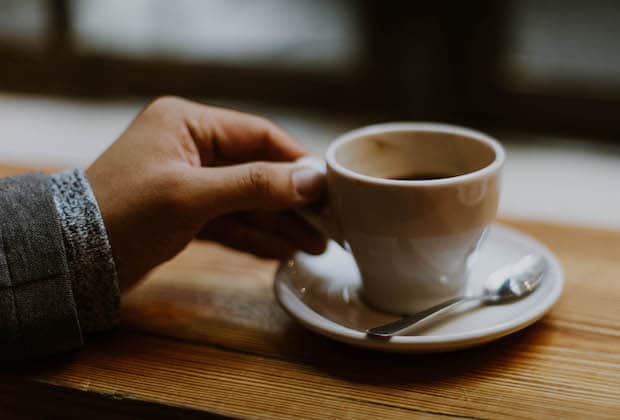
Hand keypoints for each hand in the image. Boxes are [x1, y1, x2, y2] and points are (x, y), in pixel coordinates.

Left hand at [86, 97, 325, 291]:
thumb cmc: (122, 214)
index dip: (297, 161)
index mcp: (188, 123)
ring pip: (248, 200)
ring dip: (280, 223)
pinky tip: (285, 251)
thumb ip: (254, 185)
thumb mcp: (191, 195)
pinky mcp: (187, 214)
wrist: (71, 259)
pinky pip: (232, 222)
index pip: (259, 135)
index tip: (330, 187)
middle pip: (258, 170)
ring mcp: (190, 182)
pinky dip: (256, 237)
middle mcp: (192, 148)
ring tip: (317, 245)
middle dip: (293, 200)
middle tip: (330, 223)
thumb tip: (313, 180)